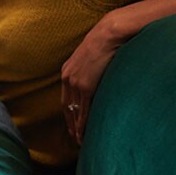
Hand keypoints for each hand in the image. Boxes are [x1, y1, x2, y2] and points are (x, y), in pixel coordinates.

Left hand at [61, 18, 123, 144]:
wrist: (109, 33)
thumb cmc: (106, 41)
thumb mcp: (92, 55)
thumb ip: (91, 68)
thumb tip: (98, 75)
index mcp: (68, 70)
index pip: (66, 98)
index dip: (69, 113)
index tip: (73, 124)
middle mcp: (68, 78)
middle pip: (67, 107)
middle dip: (71, 124)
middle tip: (76, 137)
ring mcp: (76, 83)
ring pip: (74, 112)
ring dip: (77, 128)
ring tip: (81, 141)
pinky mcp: (85, 86)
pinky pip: (83, 110)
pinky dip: (83, 124)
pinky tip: (85, 133)